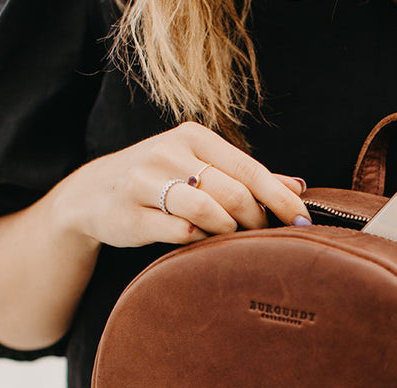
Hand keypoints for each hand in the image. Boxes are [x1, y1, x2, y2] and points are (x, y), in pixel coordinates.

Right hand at [55, 122, 308, 248]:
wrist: (92, 195)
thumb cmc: (159, 183)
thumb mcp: (201, 168)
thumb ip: (247, 177)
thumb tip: (299, 186)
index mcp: (194, 137)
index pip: (250, 169)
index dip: (281, 198)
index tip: (304, 221)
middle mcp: (170, 152)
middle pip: (233, 193)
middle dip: (256, 221)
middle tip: (262, 238)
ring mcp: (147, 181)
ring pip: (207, 211)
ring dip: (228, 232)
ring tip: (229, 238)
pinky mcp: (132, 213)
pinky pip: (179, 232)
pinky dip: (196, 241)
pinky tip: (197, 242)